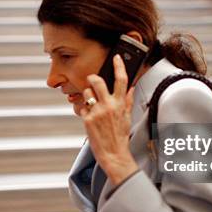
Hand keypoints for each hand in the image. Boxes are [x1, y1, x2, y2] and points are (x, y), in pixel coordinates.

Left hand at [80, 54, 138, 185]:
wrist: (113, 154)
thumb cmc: (120, 137)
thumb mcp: (127, 117)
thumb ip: (127, 101)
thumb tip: (130, 88)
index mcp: (120, 104)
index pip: (121, 80)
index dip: (119, 66)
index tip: (116, 57)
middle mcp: (109, 106)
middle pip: (97, 81)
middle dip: (92, 78)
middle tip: (91, 80)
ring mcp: (97, 112)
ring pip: (86, 93)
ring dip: (87, 97)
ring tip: (92, 107)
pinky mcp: (87, 119)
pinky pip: (82, 108)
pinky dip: (84, 112)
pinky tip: (90, 120)